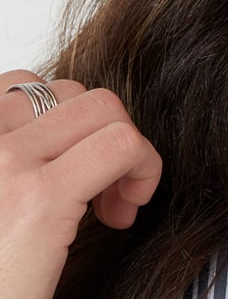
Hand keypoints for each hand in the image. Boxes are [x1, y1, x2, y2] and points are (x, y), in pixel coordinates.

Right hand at [0, 70, 161, 298]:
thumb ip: (12, 170)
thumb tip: (65, 146)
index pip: (25, 85)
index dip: (63, 124)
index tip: (72, 174)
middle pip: (70, 91)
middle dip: (100, 133)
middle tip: (101, 194)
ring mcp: (4, 162)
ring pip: (103, 108)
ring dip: (126, 150)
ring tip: (112, 206)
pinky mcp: (40, 199)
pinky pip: (122, 144)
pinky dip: (143, 167)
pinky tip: (124, 213)